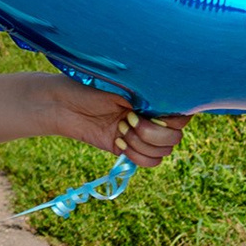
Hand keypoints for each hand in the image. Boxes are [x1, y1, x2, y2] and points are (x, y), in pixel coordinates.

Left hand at [30, 76, 184, 168]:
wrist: (62, 102)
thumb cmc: (91, 84)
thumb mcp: (124, 84)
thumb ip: (149, 94)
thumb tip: (171, 100)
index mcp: (155, 97)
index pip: (183, 115)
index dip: (171, 118)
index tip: (147, 109)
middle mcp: (152, 116)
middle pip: (175, 138)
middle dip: (152, 132)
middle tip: (128, 118)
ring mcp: (141, 134)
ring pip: (162, 152)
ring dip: (141, 143)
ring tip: (120, 128)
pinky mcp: (128, 149)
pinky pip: (148, 162)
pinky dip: (135, 155)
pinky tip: (118, 141)